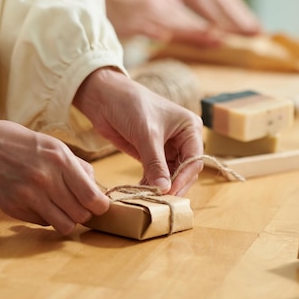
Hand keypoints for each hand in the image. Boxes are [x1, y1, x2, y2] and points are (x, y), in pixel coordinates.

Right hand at [0, 120, 109, 234]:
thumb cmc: (18, 142)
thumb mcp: (53, 144)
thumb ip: (77, 166)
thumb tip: (96, 188)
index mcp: (60, 159)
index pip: (92, 197)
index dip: (101, 206)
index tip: (99, 205)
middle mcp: (46, 179)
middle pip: (82, 215)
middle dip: (85, 213)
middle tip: (79, 205)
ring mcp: (29, 196)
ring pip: (65, 226)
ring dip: (68, 220)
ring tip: (62, 209)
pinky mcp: (14, 209)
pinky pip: (43, 223)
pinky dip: (47, 217)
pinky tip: (40, 204)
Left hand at [74, 67, 204, 195]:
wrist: (104, 96)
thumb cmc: (130, 105)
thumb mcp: (146, 135)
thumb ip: (155, 163)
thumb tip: (164, 190)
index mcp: (190, 128)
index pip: (194, 160)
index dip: (183, 178)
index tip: (169, 193)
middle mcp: (183, 139)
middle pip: (185, 171)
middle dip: (173, 185)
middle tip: (160, 202)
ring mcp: (167, 148)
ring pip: (170, 175)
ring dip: (160, 188)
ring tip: (149, 200)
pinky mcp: (151, 154)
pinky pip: (156, 174)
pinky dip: (150, 184)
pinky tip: (141, 193)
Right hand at [104, 0, 222, 46]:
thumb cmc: (114, 12)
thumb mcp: (141, 16)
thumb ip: (155, 26)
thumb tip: (167, 37)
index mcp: (160, 4)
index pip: (186, 20)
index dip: (202, 31)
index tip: (220, 39)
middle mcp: (155, 4)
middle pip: (183, 22)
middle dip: (202, 33)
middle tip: (223, 41)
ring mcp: (142, 11)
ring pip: (170, 23)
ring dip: (189, 32)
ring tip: (209, 39)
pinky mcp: (128, 18)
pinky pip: (143, 26)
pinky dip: (154, 31)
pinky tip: (165, 37)